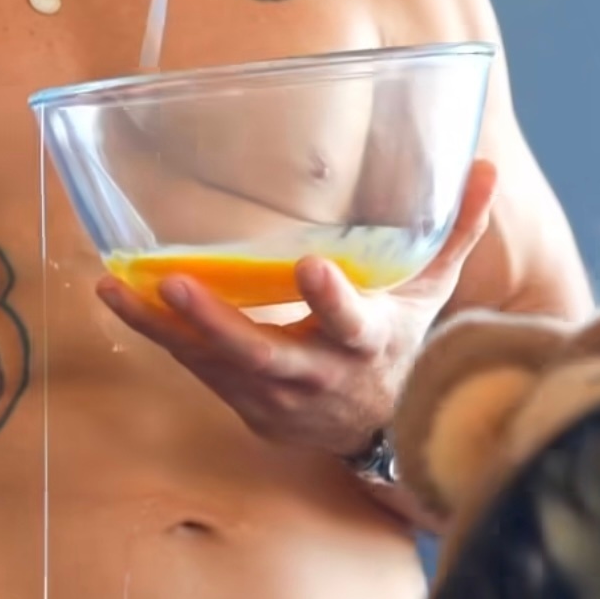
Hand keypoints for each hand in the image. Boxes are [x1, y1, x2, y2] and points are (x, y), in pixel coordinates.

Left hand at [95, 160, 497, 453]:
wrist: (380, 432)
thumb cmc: (402, 344)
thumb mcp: (431, 292)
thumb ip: (455, 230)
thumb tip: (485, 166)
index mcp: (367, 341)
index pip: (351, 321)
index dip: (330, 299)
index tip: (310, 266)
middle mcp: (318, 374)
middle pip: (262, 353)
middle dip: (216, 324)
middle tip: (176, 284)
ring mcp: (275, 397)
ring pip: (213, 364)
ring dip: (162, 328)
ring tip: (115, 287)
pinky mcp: (243, 404)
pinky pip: (195, 369)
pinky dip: (158, 337)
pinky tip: (121, 298)